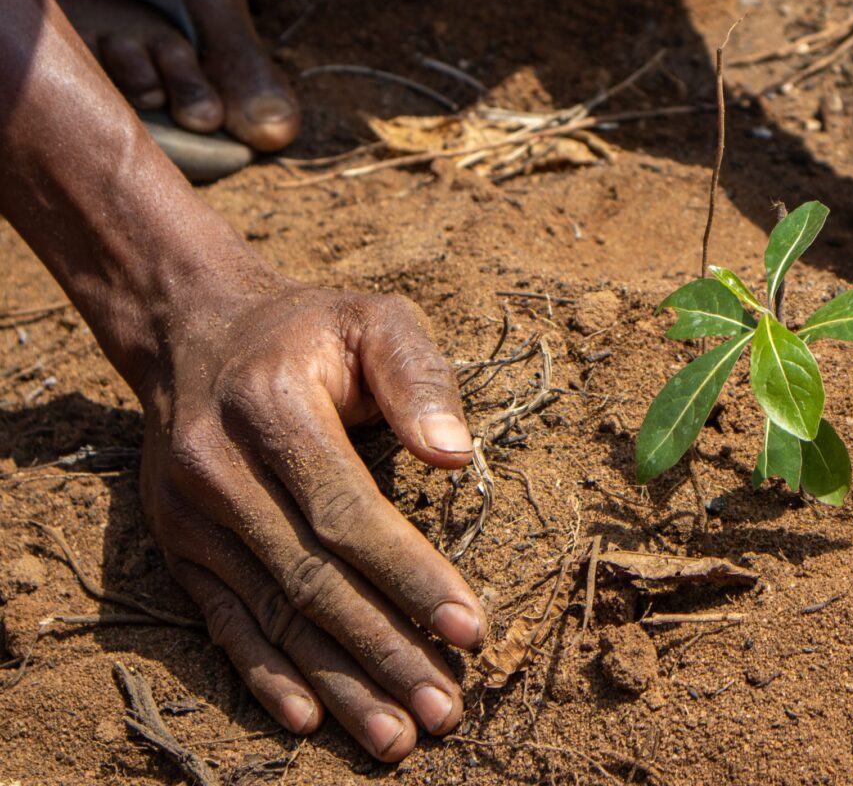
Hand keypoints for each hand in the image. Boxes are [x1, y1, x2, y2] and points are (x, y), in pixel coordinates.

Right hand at [136, 280, 485, 760]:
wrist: (194, 328)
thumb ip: (419, 378)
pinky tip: (307, 719)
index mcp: (273, 407)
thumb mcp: (375, 320)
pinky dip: (265, 674)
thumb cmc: (311, 330)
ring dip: (338, 682)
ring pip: (273, 614)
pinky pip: (223, 620)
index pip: (349, 513)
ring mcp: (190, 514)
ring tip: (396, 735)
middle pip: (312, 579)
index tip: (471, 630)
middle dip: (385, 651)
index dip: (412, 578)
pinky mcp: (177, 544)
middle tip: (444, 710)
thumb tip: (457, 456)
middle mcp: (219, 468)